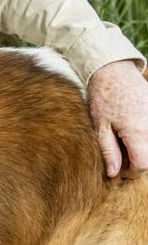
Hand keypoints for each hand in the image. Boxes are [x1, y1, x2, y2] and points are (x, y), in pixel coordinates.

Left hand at [88, 60, 147, 178]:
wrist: (114, 70)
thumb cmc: (103, 97)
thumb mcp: (100, 126)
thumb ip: (109, 151)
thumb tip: (114, 173)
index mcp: (138, 132)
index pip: (142, 165)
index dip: (131, 172)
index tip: (120, 170)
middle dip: (138, 161)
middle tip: (121, 154)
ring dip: (143, 148)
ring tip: (126, 140)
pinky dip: (145, 135)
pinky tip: (133, 128)